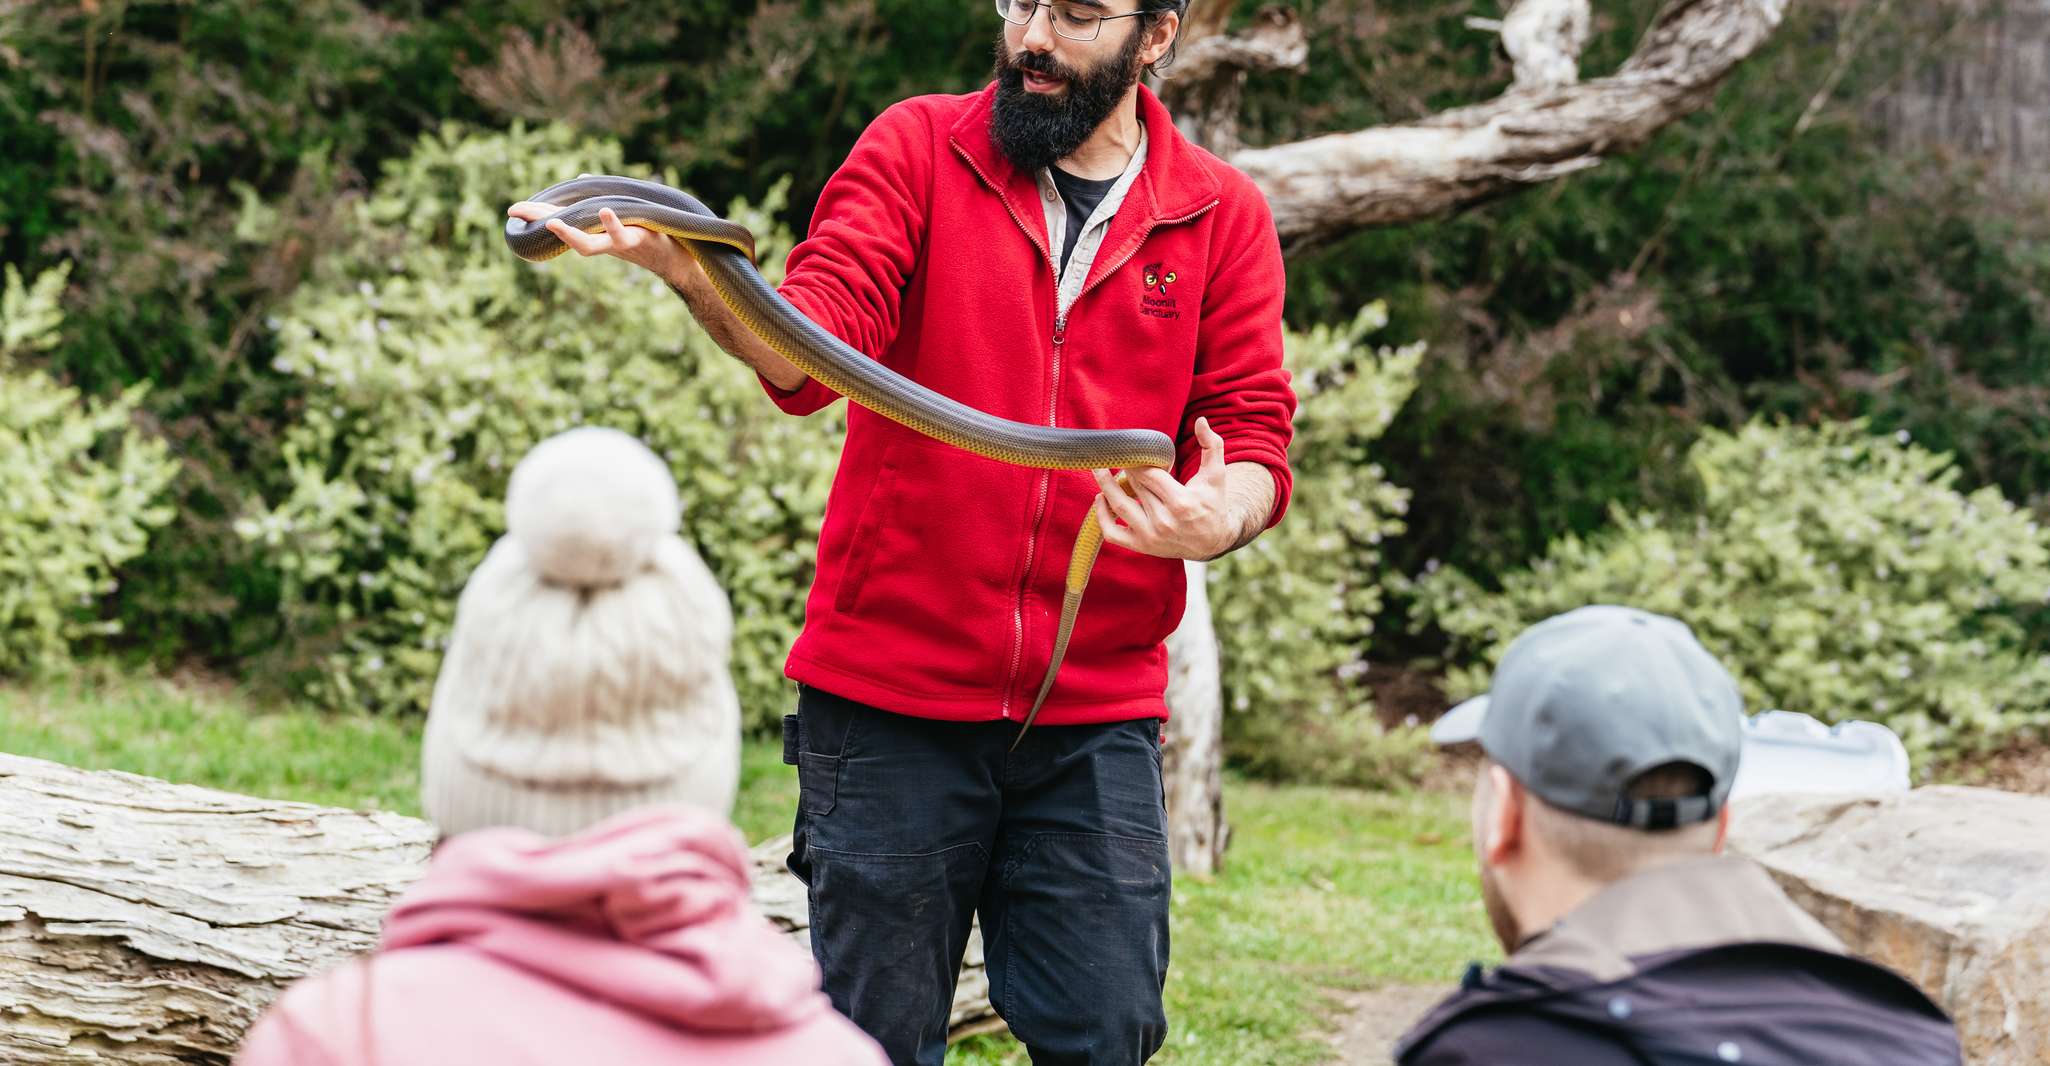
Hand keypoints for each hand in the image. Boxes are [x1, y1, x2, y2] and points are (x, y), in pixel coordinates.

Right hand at [505, 200, 698, 283]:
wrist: (678, 259)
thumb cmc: (650, 233)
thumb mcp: (624, 212)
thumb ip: (602, 196)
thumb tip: (585, 177)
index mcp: (595, 231)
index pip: (561, 220)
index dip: (537, 215)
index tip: (512, 210)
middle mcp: (602, 240)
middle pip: (566, 231)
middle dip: (541, 220)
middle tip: (515, 211)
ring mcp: (617, 242)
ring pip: (589, 245)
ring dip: (571, 234)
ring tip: (552, 223)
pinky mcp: (637, 240)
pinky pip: (623, 233)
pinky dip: (614, 223)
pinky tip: (604, 209)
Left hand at [1090, 417, 1234, 560]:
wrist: (1213, 541)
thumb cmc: (1213, 503)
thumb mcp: (1216, 474)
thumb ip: (1212, 445)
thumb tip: (1200, 420)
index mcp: (1181, 502)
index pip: (1149, 474)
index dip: (1137, 460)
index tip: (1130, 449)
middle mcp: (1164, 521)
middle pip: (1134, 486)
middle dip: (1124, 468)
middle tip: (1116, 454)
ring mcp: (1150, 536)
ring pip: (1118, 506)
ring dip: (1105, 485)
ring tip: (1098, 468)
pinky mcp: (1141, 546)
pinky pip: (1112, 532)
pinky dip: (1101, 516)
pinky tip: (1100, 498)